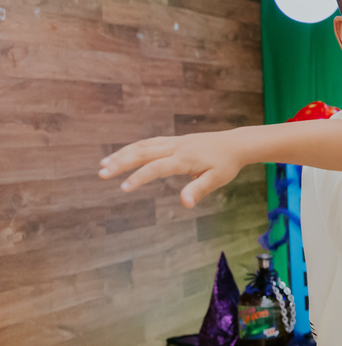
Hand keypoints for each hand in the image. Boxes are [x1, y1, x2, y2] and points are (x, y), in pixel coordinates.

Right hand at [99, 131, 245, 207]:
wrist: (235, 144)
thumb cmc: (226, 164)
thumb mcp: (217, 180)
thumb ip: (198, 190)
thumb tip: (185, 204)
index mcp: (184, 158)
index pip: (156, 168)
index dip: (139, 177)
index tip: (123, 188)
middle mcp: (175, 147)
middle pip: (143, 152)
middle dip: (121, 162)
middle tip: (101, 173)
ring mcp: (173, 142)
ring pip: (143, 145)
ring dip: (122, 154)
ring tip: (103, 164)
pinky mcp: (173, 141)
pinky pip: (149, 143)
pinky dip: (133, 148)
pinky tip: (122, 155)